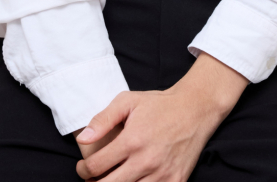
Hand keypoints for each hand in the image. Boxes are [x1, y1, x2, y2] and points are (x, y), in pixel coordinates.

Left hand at [74, 53, 247, 181]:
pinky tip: (132, 181)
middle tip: (91, 179)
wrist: (194, 109)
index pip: (96, 166)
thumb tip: (83, 139)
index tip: (82, 167)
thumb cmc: (159, 105)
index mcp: (132, 141)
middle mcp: (146, 161)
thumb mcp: (128, 101)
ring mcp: (162, 175)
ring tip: (110, 180)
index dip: (83, 170)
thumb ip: (103, 119)